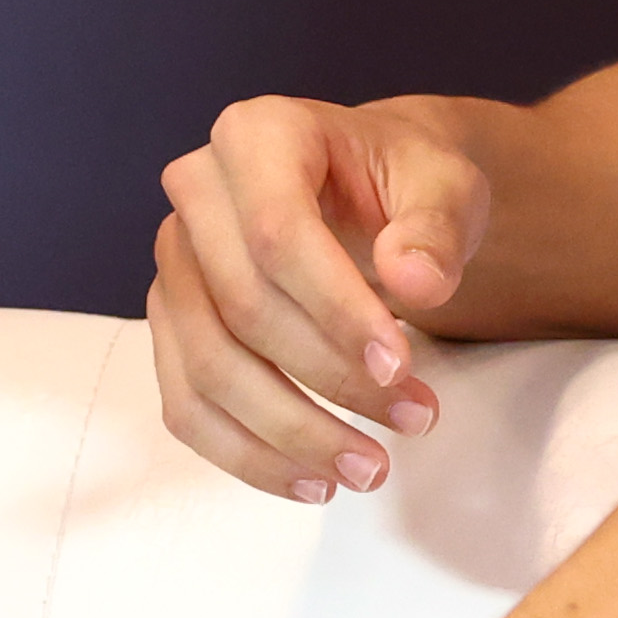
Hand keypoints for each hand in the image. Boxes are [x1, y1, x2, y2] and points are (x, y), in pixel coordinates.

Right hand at [150, 95, 496, 501]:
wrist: (367, 193)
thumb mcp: (445, 184)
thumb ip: (436, 228)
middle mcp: (195, 192)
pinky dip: (247, 456)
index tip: (402, 366)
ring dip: (289, 433)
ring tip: (371, 469)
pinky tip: (312, 482)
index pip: (275, 233)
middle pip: (241, 308)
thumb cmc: (404, 184)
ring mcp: (174, 262)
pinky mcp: (172, 323)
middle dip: (328, 379)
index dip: (335, 310)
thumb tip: (416, 283)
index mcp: (256, 135)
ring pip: (206, 368)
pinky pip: (186, 405)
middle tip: (417, 419)